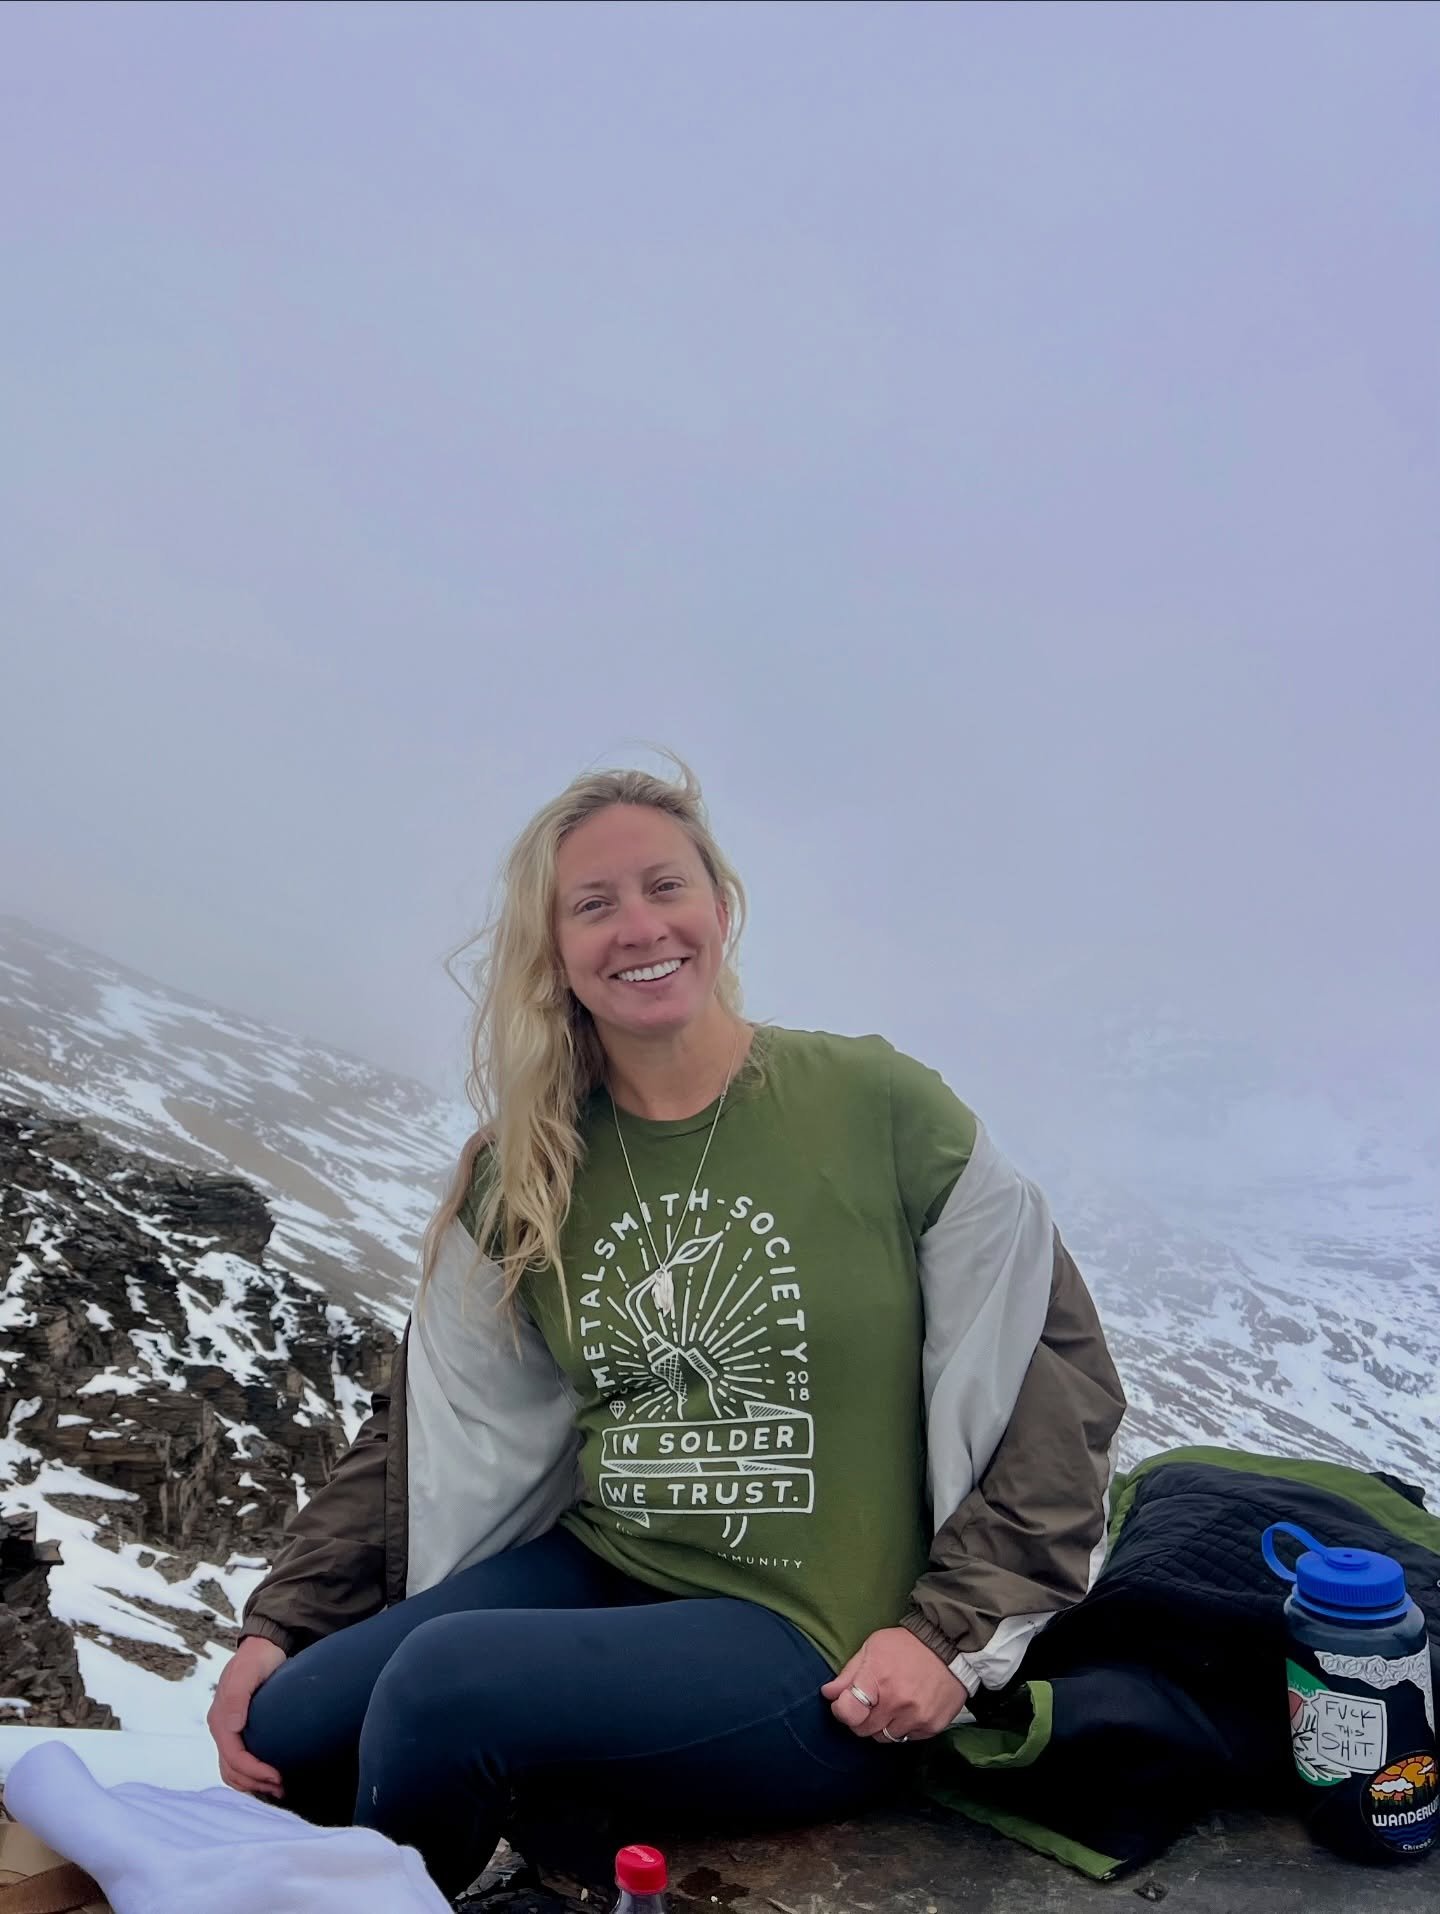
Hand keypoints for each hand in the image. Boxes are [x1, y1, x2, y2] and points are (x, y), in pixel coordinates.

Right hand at [207, 1635, 286, 1797]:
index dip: (254, 1772)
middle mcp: (221, 1728)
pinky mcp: (238, 1730)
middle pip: (232, 1770)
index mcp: (220, 1719)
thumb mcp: (248, 1670)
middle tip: (282, 1787)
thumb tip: (232, 1726)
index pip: (234, 1757)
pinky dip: (250, 1775)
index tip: (278, 1776)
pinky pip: (238, 1761)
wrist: (263, 1645)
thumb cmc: (257, 1657)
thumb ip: (237, 1695)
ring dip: (252, 1784)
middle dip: (255, 1783)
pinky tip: (268, 1776)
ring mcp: (228, 1730)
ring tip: (277, 1787)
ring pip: (232, 1770)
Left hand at [821, 1627, 968, 1742]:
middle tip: (870, 1702)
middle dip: (861, 1718)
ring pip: (884, 1738)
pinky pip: (907, 1738)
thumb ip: (849, 1673)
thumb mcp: (873, 1648)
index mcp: (878, 1679)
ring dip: (882, 1725)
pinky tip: (907, 1709)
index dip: (842, 1709)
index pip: (848, 1713)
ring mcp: (916, 1717)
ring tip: (890, 1705)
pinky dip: (903, 1727)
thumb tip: (829, 1693)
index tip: (845, 1702)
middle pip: (863, 1730)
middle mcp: (897, 1702)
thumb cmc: (907, 1645)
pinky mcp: (932, 1727)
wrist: (950, 1646)